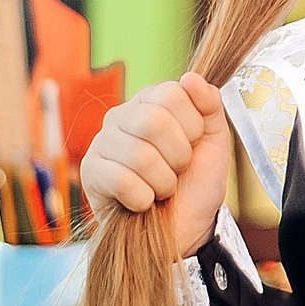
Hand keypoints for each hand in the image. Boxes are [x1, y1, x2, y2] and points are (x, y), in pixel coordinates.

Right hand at [79, 73, 230, 262]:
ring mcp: (102, 143)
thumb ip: (209, 104)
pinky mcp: (91, 173)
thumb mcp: (213, 139)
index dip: (192, 125)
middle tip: (179, 169)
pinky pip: (121, 180)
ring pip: (139, 155)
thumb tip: (190, 78)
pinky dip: (143, 198)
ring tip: (163, 188)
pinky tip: (144, 201)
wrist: (185, 228)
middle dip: (179, 155)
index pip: (173, 93)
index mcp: (151, 101)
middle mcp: (122, 115)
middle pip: (154, 121)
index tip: (193, 144)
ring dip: (164, 181)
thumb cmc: (195, 181)